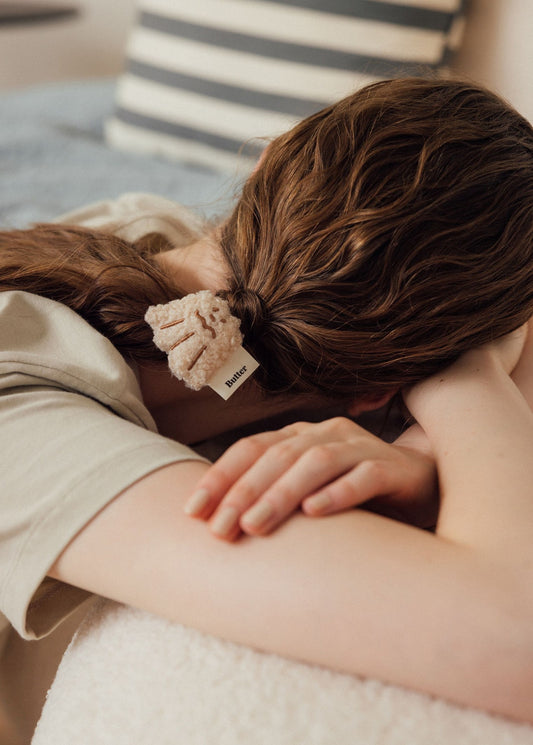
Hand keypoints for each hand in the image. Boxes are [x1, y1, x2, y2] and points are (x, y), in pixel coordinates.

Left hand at [183, 417, 436, 539]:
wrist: (423, 484)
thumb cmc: (354, 492)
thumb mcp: (309, 492)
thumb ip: (273, 497)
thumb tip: (216, 524)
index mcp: (299, 436)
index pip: (250, 449)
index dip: (219, 477)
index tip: (191, 512)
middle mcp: (325, 434)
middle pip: (276, 456)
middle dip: (242, 492)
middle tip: (219, 530)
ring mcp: (360, 446)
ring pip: (314, 463)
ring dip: (281, 493)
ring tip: (254, 526)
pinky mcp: (392, 468)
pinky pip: (363, 477)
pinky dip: (337, 493)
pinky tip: (315, 512)